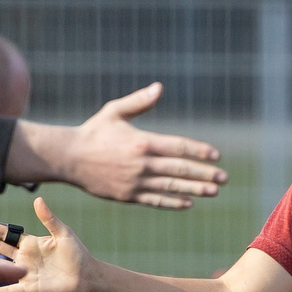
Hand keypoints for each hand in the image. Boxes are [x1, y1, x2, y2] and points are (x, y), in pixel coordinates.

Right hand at [0, 197, 89, 291]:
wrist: (87, 277)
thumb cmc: (77, 254)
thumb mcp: (63, 233)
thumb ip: (49, 219)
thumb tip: (37, 199)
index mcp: (30, 243)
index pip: (6, 234)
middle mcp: (23, 257)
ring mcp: (24, 273)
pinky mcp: (28, 288)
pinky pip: (9, 289)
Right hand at [42, 83, 227, 208]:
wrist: (68, 158)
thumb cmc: (93, 132)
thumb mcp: (114, 111)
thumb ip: (139, 102)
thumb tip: (159, 88)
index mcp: (143, 142)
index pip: (179, 147)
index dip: (199, 152)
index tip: (216, 156)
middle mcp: (142, 164)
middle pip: (180, 170)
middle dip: (204, 174)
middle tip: (223, 178)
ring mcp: (135, 182)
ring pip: (171, 187)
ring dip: (195, 190)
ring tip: (213, 192)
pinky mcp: (127, 196)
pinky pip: (155, 201)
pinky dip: (172, 202)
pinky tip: (187, 203)